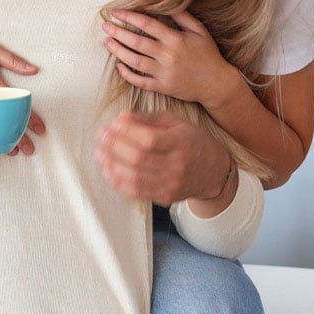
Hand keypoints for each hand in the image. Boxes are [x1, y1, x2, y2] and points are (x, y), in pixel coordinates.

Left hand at [95, 109, 231, 206]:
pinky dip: (119, 182)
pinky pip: (138, 192)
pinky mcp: (165, 197)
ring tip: (100, 154)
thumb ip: (148, 119)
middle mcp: (178, 165)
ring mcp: (172, 183)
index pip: (149, 139)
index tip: (112, 124)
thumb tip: (122, 117)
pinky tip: (108, 172)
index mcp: (181, 141)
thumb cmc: (192, 140)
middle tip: (101, 136)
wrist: (214, 171)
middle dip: (115, 146)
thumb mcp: (176, 122)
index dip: (127, 132)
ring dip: (113, 165)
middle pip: (139, 159)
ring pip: (136, 177)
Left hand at [102, 9, 240, 111]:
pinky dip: (127, 74)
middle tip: (105, 26)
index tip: (116, 12)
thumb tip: (166, 3)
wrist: (217, 84)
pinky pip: (140, 81)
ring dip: (118, 51)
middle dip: (118, 32)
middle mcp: (167, 56)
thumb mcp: (199, 31)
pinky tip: (118, 66)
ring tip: (106, 42)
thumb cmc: (208, 55)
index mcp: (175, 39)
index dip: (129, 16)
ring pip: (134, 61)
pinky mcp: (162, 87)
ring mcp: (164, 73)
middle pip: (136, 42)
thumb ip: (183, 16)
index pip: (147, 24)